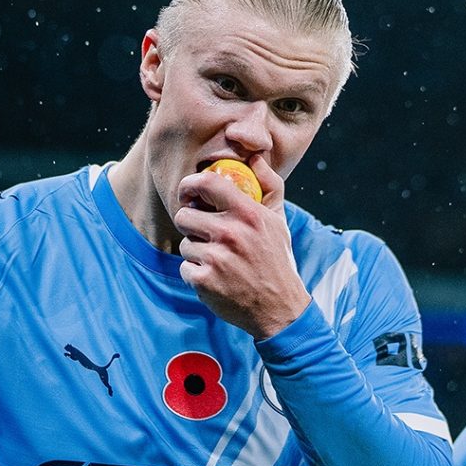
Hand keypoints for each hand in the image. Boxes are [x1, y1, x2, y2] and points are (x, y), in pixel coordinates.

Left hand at [173, 155, 310, 338]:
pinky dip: (195, 275)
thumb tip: (255, 156)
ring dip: (196, 253)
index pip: (208, 183)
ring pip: (185, 244)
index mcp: (248, 214)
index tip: (188, 193)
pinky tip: (215, 278)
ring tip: (217, 261)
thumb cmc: (277, 261)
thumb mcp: (278, 220)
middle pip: (185, 215)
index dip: (190, 185)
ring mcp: (216, 258)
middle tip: (205, 236)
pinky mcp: (205, 281)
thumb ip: (268, 185)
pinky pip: (184, 268)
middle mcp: (231, 233)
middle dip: (191, 225)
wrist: (280, 309)